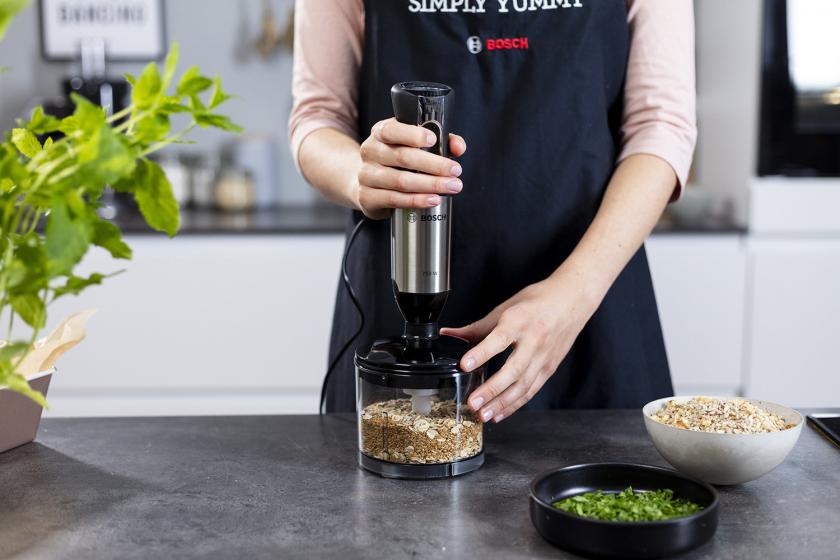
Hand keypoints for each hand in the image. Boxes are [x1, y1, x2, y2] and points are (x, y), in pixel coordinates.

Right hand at [355, 118, 466, 218]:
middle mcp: (370, 152)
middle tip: (455, 171)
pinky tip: (433, 199)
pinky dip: (416, 200)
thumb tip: (457, 147)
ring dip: (430, 184)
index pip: (391, 130)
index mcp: (380, 132)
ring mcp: (366, 175)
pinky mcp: (367, 197)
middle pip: (402, 157)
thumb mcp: (415, 143)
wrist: (366, 182)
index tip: (433, 139)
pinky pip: (394, 199)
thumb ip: (440, 140)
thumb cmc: (396, 160)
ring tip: (451, 187)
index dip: (412, 134)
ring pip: (401, 181)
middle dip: (434, 165)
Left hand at [440, 274, 598, 422]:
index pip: (499, 340)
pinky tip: (499, 413)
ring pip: (523, 385)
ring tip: (484, 414)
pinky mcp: (549, 368)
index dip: (481, 353)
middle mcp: (534, 340)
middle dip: (492, 389)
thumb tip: (449, 334)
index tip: (464, 365)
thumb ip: (477, 327)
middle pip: (513, 369)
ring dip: (502, 403)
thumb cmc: (538, 301)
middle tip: (472, 402)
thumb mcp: (506, 308)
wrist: (573, 299)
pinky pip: (531, 390)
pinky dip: (515, 404)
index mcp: (520, 321)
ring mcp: (544, 357)